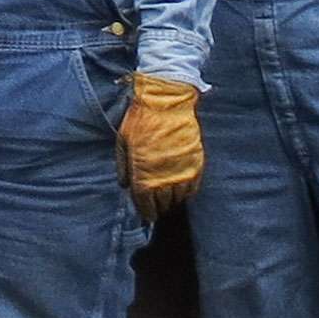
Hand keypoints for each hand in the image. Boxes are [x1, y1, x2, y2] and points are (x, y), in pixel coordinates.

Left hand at [117, 75, 203, 221]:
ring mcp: (182, 172)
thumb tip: (125, 185)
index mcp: (143, 175)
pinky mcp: (196, 164)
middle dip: (158, 207)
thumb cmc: (141, 120)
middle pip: (163, 204)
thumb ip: (123, 166)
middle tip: (156, 206)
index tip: (147, 214)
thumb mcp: (123, 142)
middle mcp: (164, 179)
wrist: (166, 103)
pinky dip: (186, 192)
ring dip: (172, 201)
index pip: (145, 205)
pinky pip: (192, 188)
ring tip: (168, 198)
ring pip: (178, 198)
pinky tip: (181, 188)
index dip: (146, 212)